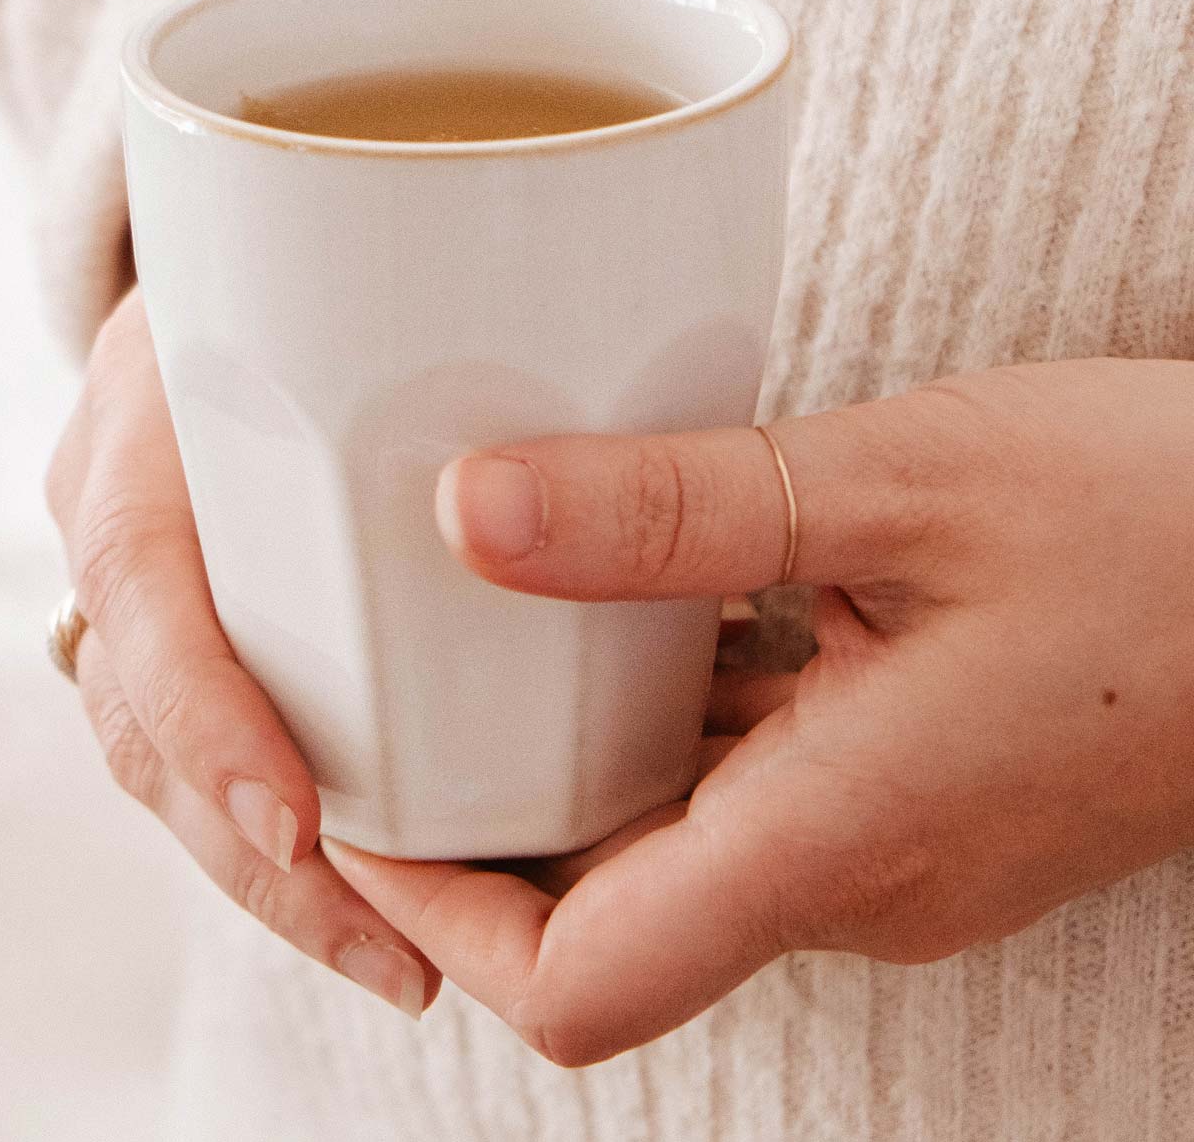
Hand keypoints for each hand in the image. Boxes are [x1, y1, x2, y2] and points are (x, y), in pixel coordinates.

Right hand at [45, 288, 437, 1019]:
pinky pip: (199, 742)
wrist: (246, 229)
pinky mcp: (177, 609)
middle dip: (251, 854)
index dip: (201, 708)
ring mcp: (132, 563)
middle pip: (136, 708)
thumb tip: (607, 459)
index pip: (136, 569)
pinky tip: (377, 900)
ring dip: (273, 874)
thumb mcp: (376, 240)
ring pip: (158, 756)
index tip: (297, 822)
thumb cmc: (342, 233)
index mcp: (152, 396)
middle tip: (395, 951)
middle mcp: (115, 491)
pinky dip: (276, 834)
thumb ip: (474, 323)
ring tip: (404, 965)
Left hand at [327, 359, 1193, 1066]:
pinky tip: (644, 597)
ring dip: (572, 762)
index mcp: (838, 841)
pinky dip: (675, 717)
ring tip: (478, 626)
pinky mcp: (928, 788)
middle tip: (390, 689)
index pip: (575, 983)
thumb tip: (470, 512)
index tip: (355, 801)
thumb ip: (677, 508)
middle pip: (606, 919)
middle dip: (478, 828)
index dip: (434, 912)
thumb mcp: (902, 485)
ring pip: (681, 844)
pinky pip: (759, 783)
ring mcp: (901, 844)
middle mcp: (859, 880)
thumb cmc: (1159, 524)